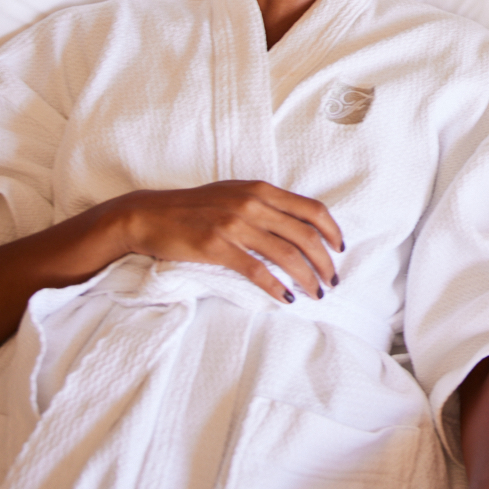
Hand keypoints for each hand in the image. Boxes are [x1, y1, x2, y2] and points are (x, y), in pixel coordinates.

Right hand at [107, 180, 343, 300]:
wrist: (149, 215)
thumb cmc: (193, 207)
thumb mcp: (234, 194)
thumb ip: (264, 203)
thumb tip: (297, 222)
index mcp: (260, 190)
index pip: (311, 209)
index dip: (332, 231)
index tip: (339, 249)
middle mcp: (252, 204)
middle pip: (305, 235)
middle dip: (325, 262)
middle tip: (332, 280)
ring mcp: (235, 225)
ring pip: (286, 255)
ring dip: (307, 278)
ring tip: (316, 293)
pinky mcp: (217, 247)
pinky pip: (257, 271)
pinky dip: (276, 287)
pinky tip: (286, 298)